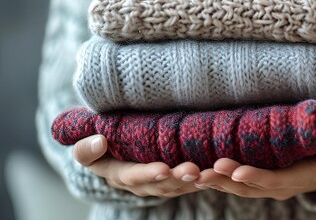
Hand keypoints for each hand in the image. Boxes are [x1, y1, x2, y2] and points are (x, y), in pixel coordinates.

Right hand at [72, 134, 210, 197]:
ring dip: (195, 180)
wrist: (116, 152)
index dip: (148, 174)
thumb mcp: (87, 149)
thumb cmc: (101, 146)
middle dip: (177, 178)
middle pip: (162, 184)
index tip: (162, 169)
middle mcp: (143, 184)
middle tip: (192, 171)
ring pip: (180, 185)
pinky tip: (218, 173)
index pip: (134, 176)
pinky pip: (192, 182)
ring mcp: (162, 183)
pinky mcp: (178, 179)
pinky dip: (205, 179)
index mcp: (120, 174)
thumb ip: (87, 149)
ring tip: (209, 173)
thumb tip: (99, 141)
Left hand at [192, 141, 315, 200]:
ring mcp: (265, 186)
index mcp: (297, 179)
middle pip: (249, 187)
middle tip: (207, 170)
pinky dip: (216, 180)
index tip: (236, 171)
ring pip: (237, 188)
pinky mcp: (255, 181)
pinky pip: (233, 183)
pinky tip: (197, 174)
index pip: (273, 180)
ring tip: (196, 175)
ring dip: (217, 182)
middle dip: (226, 180)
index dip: (255, 177)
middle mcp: (278, 187)